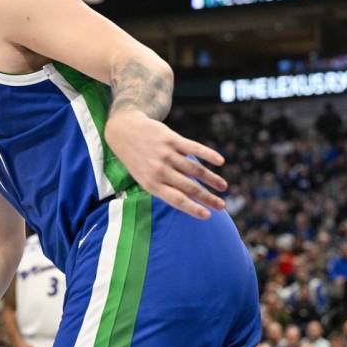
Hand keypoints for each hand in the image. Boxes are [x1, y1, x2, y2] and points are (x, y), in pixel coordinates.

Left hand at [104, 111, 227, 218]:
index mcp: (151, 184)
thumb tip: (188, 200)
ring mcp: (166, 154)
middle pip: (189, 187)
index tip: (208, 215)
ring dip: (212, 179)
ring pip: (195, 169)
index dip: (193, 208)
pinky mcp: (171, 139)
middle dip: (208, 198)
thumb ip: (163, 188)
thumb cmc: (137, 160)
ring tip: (223, 187)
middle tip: (221, 206)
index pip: (177, 200)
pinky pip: (194, 148)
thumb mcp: (143, 178)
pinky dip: (208, 154)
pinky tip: (220, 161)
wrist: (124, 131)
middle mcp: (159, 170)